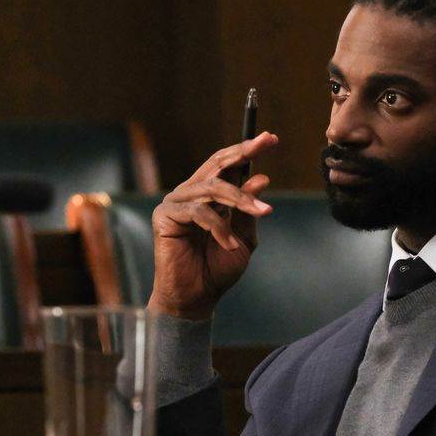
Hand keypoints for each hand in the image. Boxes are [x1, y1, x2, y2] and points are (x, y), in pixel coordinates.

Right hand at [148, 132, 278, 319]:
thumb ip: (249, 210)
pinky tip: (229, 245)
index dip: (247, 149)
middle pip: (218, 164)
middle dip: (243, 152)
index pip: (228, 164)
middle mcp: (192, 192)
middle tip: (264, 144)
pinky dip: (218, 228)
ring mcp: (176, 202)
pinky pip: (198, 212)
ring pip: (213, 187)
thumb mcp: (244, 236)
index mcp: (210, 195)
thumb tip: (261, 178)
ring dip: (241, 199)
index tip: (270, 138)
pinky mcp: (165, 215)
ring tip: (262, 213)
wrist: (198, 297)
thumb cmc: (219, 268)